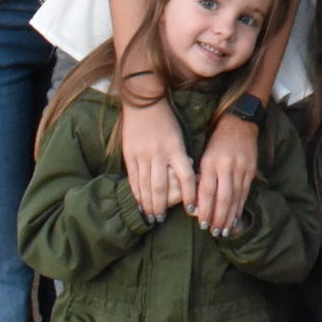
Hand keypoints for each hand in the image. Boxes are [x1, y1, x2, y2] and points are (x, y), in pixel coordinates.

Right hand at [120, 98, 195, 221]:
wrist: (144, 102)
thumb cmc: (166, 120)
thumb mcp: (179, 137)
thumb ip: (181, 157)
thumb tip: (188, 179)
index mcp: (176, 149)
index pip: (186, 177)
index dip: (190, 195)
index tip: (192, 209)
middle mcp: (159, 154)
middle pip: (161, 187)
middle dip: (161, 205)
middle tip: (161, 219)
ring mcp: (142, 155)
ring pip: (145, 185)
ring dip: (148, 203)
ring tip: (150, 216)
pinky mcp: (129, 154)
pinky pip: (133, 178)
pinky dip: (135, 192)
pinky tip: (138, 202)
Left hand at [192, 113, 258, 236]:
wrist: (239, 123)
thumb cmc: (216, 141)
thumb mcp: (204, 155)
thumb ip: (201, 177)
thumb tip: (196, 202)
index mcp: (211, 163)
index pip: (207, 190)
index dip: (204, 208)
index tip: (200, 222)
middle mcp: (226, 167)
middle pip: (223, 198)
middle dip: (218, 217)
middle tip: (213, 232)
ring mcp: (241, 169)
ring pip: (235, 197)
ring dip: (229, 216)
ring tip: (224, 231)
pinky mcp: (251, 171)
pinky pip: (245, 192)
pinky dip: (240, 206)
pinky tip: (236, 217)